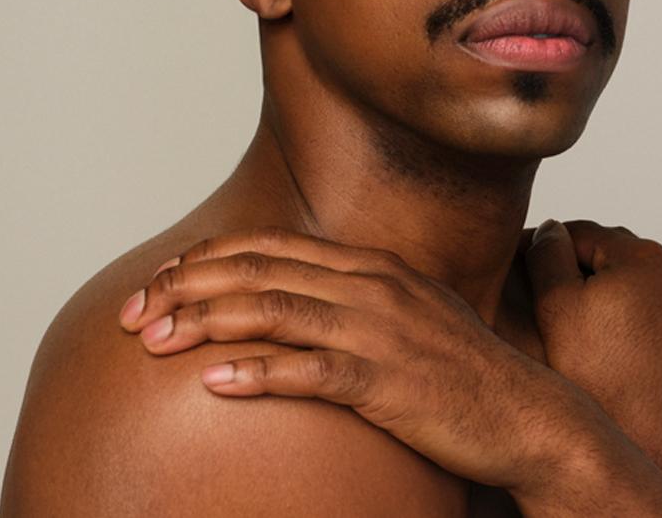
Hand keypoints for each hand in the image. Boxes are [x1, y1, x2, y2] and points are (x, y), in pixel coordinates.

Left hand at [115, 226, 613, 498]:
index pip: (270, 246)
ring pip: (274, 311)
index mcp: (372, 266)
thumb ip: (355, 302)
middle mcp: (372, 286)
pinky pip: (310, 371)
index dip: (207, 258)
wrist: (528, 416)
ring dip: (204, 322)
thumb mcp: (410, 318)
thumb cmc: (464, 375)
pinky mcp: (387, 382)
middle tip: (134, 312)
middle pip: (258, 271)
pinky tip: (215, 382)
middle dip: (185, 286)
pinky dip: (258, 372)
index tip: (159, 281)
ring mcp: (380, 332)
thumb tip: (296, 306)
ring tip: (153, 341)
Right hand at [523, 219, 661, 510]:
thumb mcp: (555, 307)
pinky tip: (610, 352)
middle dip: (579, 271)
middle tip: (541, 300)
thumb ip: (546, 255)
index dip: (542, 246)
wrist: (658, 446)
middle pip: (614, 257)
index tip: (517, 268)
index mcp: (644, 255)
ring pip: (639, 289)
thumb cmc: (603, 379)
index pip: (581, 232)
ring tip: (575, 330)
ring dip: (609, 298)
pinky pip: (661, 320)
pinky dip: (635, 325)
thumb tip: (549, 230)